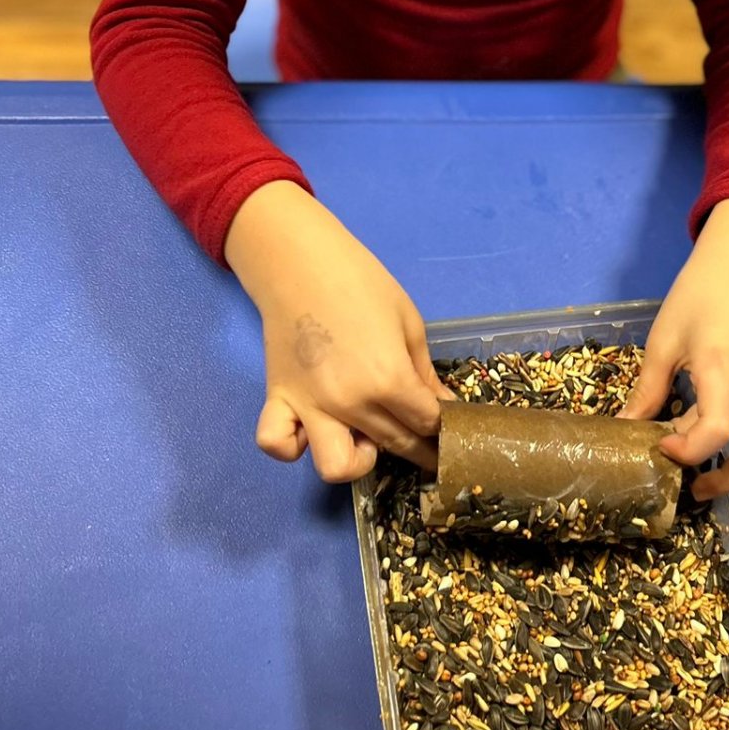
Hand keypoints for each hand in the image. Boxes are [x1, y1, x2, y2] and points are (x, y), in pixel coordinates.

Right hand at [225, 181, 451, 482]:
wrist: (300, 261)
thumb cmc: (362, 283)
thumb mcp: (408, 323)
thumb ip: (424, 374)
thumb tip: (445, 409)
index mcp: (388, 379)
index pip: (427, 424)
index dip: (445, 427)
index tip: (451, 427)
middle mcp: (350, 403)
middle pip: (395, 445)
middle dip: (420, 448)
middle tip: (427, 440)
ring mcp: (309, 407)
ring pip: (336, 468)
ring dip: (358, 460)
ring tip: (366, 435)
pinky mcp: (278, 400)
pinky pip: (277, 445)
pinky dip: (293, 447)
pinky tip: (312, 431)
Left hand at [620, 198, 728, 498]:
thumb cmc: (696, 299)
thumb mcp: (663, 343)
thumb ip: (648, 391)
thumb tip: (625, 427)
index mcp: (722, 372)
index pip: (715, 431)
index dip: (687, 452)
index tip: (659, 445)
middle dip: (721, 480)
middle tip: (688, 484)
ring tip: (716, 474)